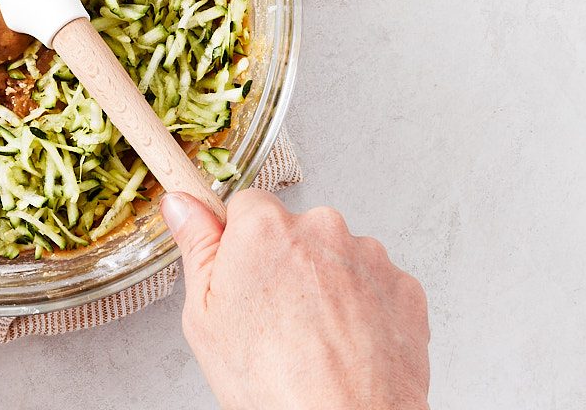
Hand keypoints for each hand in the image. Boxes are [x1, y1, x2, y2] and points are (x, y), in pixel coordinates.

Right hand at [162, 189, 429, 409]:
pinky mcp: (403, 286)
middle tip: (273, 318)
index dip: (239, 243)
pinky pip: (373, 283)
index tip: (241, 272)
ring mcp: (368, 256)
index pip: (246, 206)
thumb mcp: (204, 315)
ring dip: (325, 284)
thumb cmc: (273, 381)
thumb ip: (196, 246)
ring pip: (335, 256)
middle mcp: (321, 228)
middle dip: (284, 263)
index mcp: (264, 227)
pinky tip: (344, 343)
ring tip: (313, 339)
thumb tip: (182, 205)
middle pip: (294, 230)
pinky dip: (361, 307)